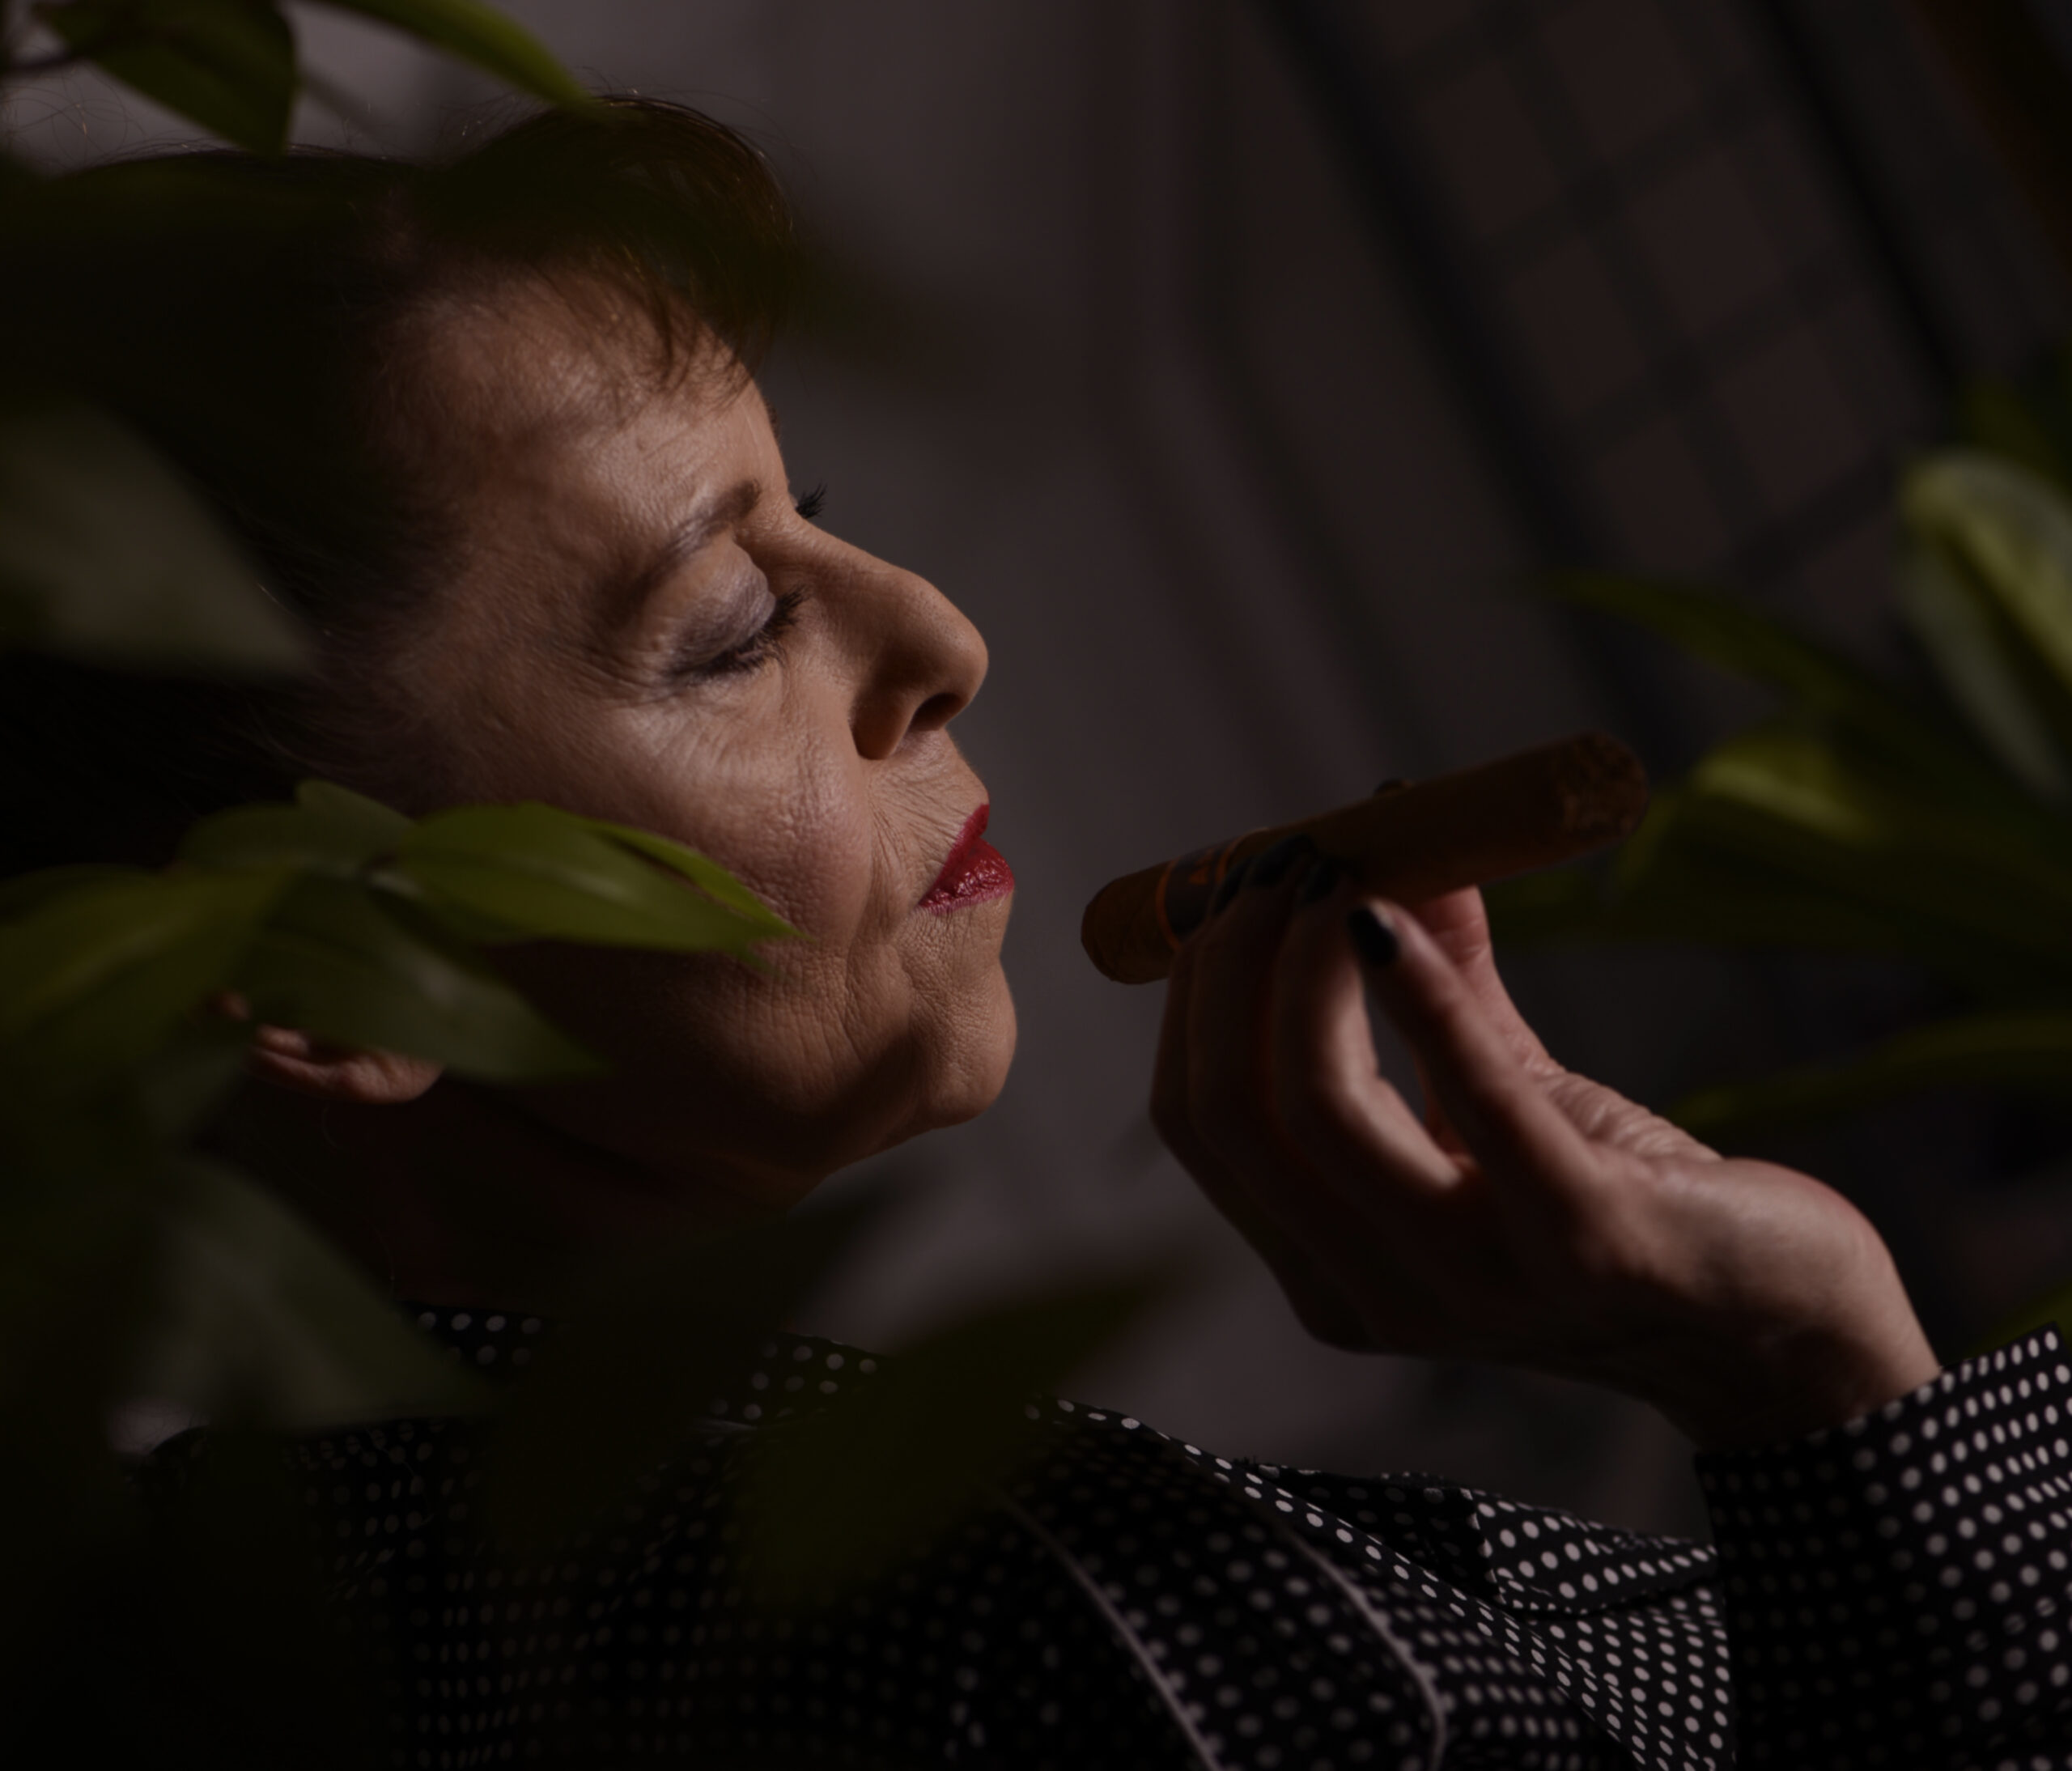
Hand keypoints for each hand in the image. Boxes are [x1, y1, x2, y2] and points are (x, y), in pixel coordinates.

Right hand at [1149, 846, 1941, 1450]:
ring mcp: (1471, 1285)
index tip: (1237, 887)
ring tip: (1350, 873)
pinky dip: (1425, 994)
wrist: (1781, 1326)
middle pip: (1235, 1113)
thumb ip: (1442, 988)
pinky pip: (1474, 1098)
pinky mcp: (1582, 1244)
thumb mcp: (1506, 1096)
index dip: (1197, 988)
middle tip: (1291, 862)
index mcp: (1325, 1268)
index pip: (1200, 1120)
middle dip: (1237, 964)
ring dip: (1312, 965)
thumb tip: (1387, 821)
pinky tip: (1405, 917)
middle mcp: (1372, 1294)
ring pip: (1317, 1111)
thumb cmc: (1629, 1202)